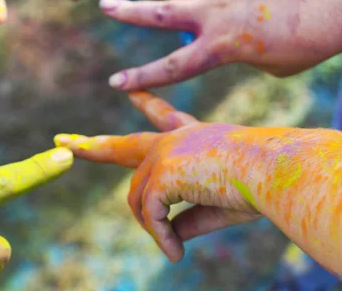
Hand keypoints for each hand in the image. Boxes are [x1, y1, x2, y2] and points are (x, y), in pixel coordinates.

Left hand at [55, 91, 261, 262]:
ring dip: (153, 227)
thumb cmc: (261, 183)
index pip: (164, 116)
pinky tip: (175, 251)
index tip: (129, 89)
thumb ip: (188, 215)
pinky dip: (160, 237)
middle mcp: (174, 139)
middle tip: (64, 142)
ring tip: (174, 248)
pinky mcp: (163, 170)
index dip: (146, 102)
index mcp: (193, 136)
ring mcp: (165, 152)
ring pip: (139, 197)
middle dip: (92, 147)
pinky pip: (151, 214)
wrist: (277, 170)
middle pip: (124, 146)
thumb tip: (167, 234)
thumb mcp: (219, 201)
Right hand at [101, 0, 341, 89]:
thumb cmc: (307, 42)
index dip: (140, 78)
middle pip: (158, 14)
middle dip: (127, 12)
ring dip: (184, 2)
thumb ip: (236, 51)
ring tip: (198, 12)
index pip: (170, 68)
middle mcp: (213, 15)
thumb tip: (221, 35)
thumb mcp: (267, 63)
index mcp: (220, 47)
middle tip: (104, 5)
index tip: (116, 82)